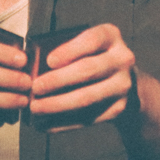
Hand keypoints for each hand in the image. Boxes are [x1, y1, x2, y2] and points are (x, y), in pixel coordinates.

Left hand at [30, 23, 159, 159]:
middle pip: (88, 70)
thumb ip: (67, 52)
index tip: (48, 61)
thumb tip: (35, 69)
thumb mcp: (87, 46)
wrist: (124, 82)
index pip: (92, 40)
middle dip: (58, 80)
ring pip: (86, 97)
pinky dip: (63, 123)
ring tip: (35, 108)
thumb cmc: (93, 58)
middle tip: (35, 87)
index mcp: (111, 36)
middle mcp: (122, 59)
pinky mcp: (119, 108)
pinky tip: (45, 124)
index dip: (69, 51)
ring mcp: (123, 85)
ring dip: (57, 105)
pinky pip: (88, 118)